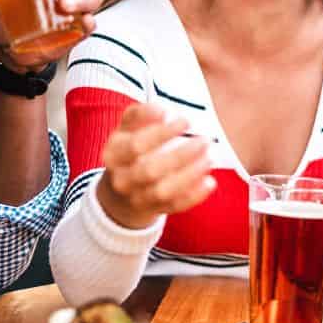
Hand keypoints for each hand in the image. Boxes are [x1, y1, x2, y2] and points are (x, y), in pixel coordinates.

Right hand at [96, 103, 216, 229]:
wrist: (121, 190)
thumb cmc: (129, 149)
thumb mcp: (127, 128)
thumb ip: (141, 113)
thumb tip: (162, 112)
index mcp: (113, 155)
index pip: (136, 145)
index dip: (162, 133)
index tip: (186, 121)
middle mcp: (122, 179)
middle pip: (150, 170)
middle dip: (181, 155)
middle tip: (204, 140)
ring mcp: (136, 198)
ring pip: (163, 190)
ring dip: (189, 174)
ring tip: (209, 158)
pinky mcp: (153, 210)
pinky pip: (174, 206)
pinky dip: (194, 195)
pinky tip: (209, 181)